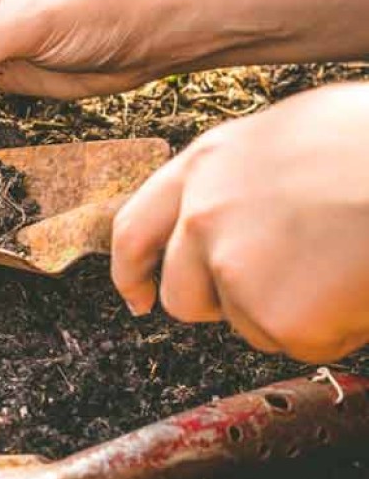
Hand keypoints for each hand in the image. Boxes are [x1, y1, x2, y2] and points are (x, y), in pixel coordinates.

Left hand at [111, 83, 368, 362]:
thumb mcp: (290, 135)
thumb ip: (242, 180)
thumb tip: (233, 217)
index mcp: (206, 164)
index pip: (134, 229)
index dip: (132, 272)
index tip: (138, 297)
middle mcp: (203, 214)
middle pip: (183, 294)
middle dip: (225, 303)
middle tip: (288, 284)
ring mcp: (231, 265)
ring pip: (245, 323)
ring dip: (289, 313)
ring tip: (342, 264)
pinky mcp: (273, 313)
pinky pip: (297, 343)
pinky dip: (333, 330)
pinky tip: (358, 285)